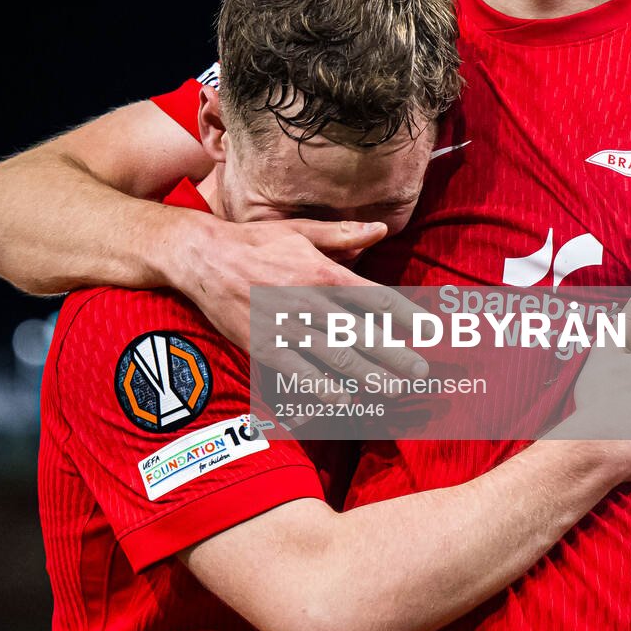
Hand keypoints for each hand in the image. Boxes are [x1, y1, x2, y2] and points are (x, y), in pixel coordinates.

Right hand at [170, 215, 430, 381]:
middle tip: (420, 372)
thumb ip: (342, 235)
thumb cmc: (254, 242)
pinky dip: (323, 387)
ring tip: (393, 389)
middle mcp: (307, 300)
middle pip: (361, 333)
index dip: (405, 315)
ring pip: (335, 356)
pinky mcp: (262, 345)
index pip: (374, 297)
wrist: (202, 258)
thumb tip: (381, 229)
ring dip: (367, 375)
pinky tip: (345, 401)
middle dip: (393, 353)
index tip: (428, 330)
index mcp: (321, 271)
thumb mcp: (299, 230)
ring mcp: (284, 326)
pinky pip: (298, 371)